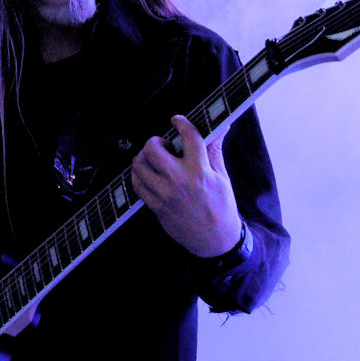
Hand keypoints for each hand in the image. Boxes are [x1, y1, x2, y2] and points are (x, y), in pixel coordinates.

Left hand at [131, 114, 241, 257]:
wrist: (215, 240)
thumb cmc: (221, 207)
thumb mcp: (222, 176)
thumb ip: (215, 150)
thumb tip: (222, 127)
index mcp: (200, 171)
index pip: (188, 137)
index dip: (181, 123)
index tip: (177, 120)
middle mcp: (180, 181)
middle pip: (153, 149)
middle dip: (154, 141)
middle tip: (162, 144)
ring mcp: (165, 195)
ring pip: (139, 166)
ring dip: (142, 158)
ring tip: (152, 159)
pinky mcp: (156, 207)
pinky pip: (137, 185)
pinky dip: (138, 175)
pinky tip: (147, 174)